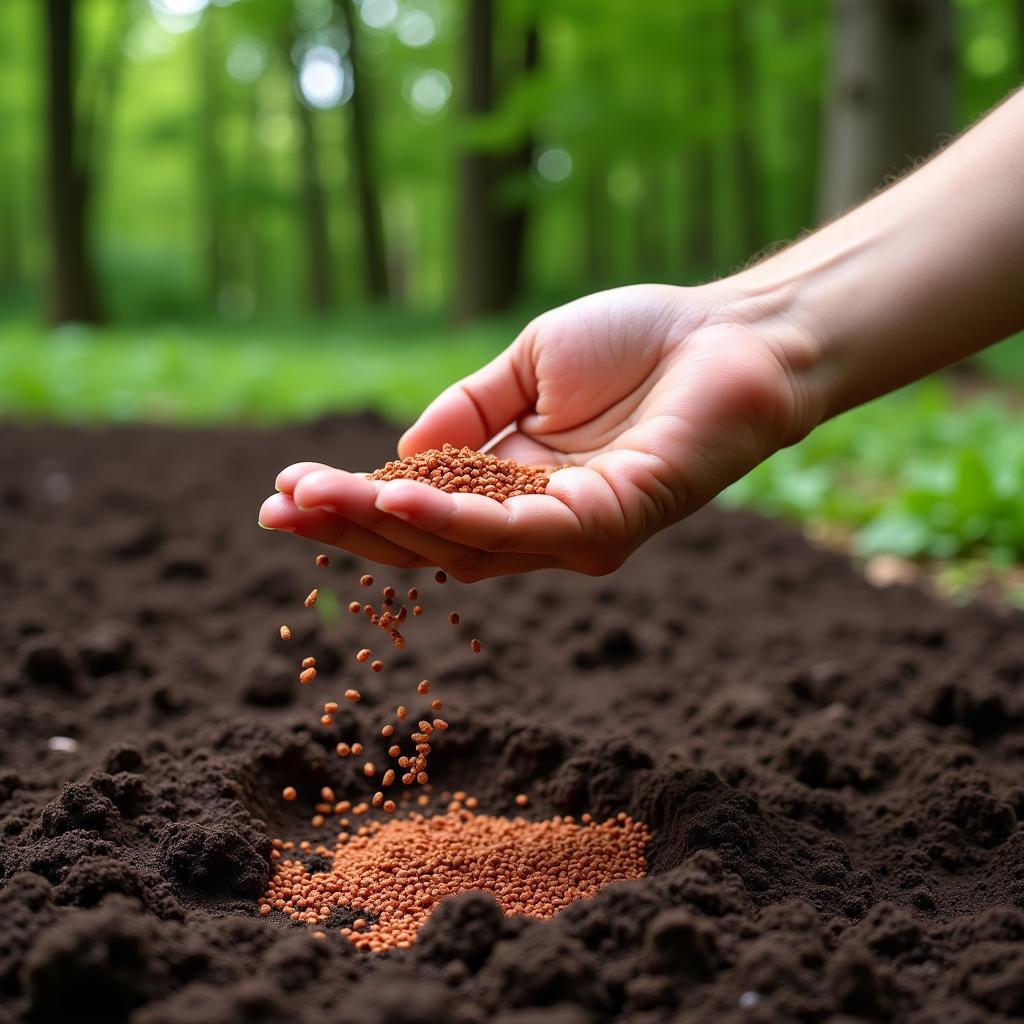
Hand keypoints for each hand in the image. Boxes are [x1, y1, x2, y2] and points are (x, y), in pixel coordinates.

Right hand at [258, 283, 813, 580]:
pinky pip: (519, 531)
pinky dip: (454, 519)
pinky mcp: (610, 523)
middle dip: (351, 525)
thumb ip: (464, 411)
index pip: (420, 512)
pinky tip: (394, 496)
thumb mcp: (525, 367)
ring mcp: (574, 533)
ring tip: (313, 501)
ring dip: (383, 525)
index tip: (284, 493)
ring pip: (461, 546)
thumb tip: (396, 457)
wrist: (731, 333)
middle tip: (279, 505)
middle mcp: (538, 524)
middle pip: (429, 541)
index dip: (352, 507)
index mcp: (513, 488)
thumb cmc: (637, 343)